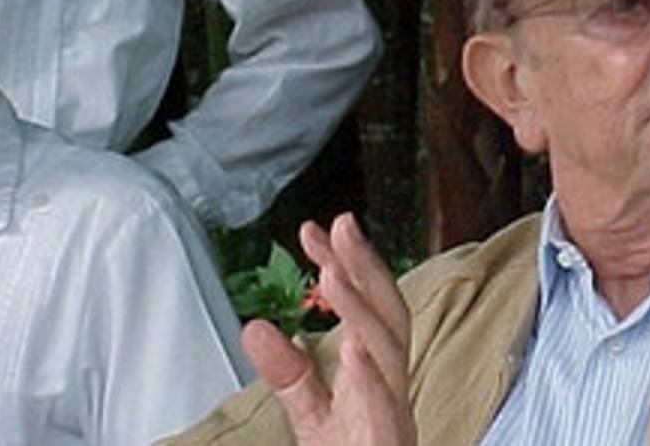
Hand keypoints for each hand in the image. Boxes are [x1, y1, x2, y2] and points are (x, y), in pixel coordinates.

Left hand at [241, 213, 415, 445]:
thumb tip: (255, 325)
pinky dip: (372, 377)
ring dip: (365, 311)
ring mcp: (394, 414)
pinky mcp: (387, 442)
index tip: (315, 229)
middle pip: (391, 314)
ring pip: (393, 352)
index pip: (368, 306)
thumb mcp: (311, 414)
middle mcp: (393, 386)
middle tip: (338, 225)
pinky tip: (354, 349)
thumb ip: (288, 371)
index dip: (348, 265)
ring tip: (334, 273)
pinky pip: (386, 409)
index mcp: (378, 373)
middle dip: (367, 267)